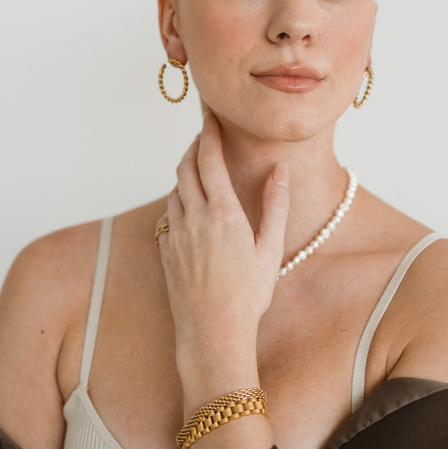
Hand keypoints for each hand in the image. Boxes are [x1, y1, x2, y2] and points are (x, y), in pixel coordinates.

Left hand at [156, 111, 288, 403]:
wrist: (212, 333)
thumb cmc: (248, 296)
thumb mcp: (270, 249)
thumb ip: (274, 205)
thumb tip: (280, 171)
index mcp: (222, 213)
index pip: (209, 159)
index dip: (209, 133)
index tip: (210, 115)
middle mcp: (193, 218)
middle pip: (185, 168)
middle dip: (194, 148)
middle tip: (205, 137)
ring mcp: (175, 235)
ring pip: (175, 191)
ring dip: (185, 174)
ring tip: (199, 170)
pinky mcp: (166, 252)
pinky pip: (169, 216)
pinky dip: (179, 202)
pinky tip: (190, 209)